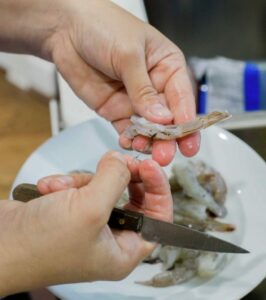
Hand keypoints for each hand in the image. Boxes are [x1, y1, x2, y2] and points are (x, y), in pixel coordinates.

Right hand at [0, 152, 172, 294]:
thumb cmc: (40, 245)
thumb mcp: (89, 209)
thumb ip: (114, 180)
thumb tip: (122, 161)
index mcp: (123, 250)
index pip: (158, 217)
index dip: (158, 189)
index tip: (149, 166)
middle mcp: (110, 238)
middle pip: (131, 197)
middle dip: (117, 178)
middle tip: (114, 162)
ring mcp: (90, 222)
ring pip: (103, 186)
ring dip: (83, 181)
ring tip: (63, 190)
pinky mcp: (72, 209)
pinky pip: (82, 186)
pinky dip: (66, 184)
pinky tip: (49, 189)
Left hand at [48, 0, 199, 165]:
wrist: (66, 30)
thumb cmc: (103, 27)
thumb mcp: (129, 55)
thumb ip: (143, 89)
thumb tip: (161, 118)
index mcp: (167, 67)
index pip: (182, 97)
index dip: (186, 121)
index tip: (188, 141)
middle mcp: (154, 87)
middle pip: (167, 118)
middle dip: (168, 138)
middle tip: (167, 156)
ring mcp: (134, 101)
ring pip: (147, 128)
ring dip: (149, 142)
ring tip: (147, 153)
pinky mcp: (116, 110)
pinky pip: (127, 130)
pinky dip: (129, 140)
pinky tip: (129, 145)